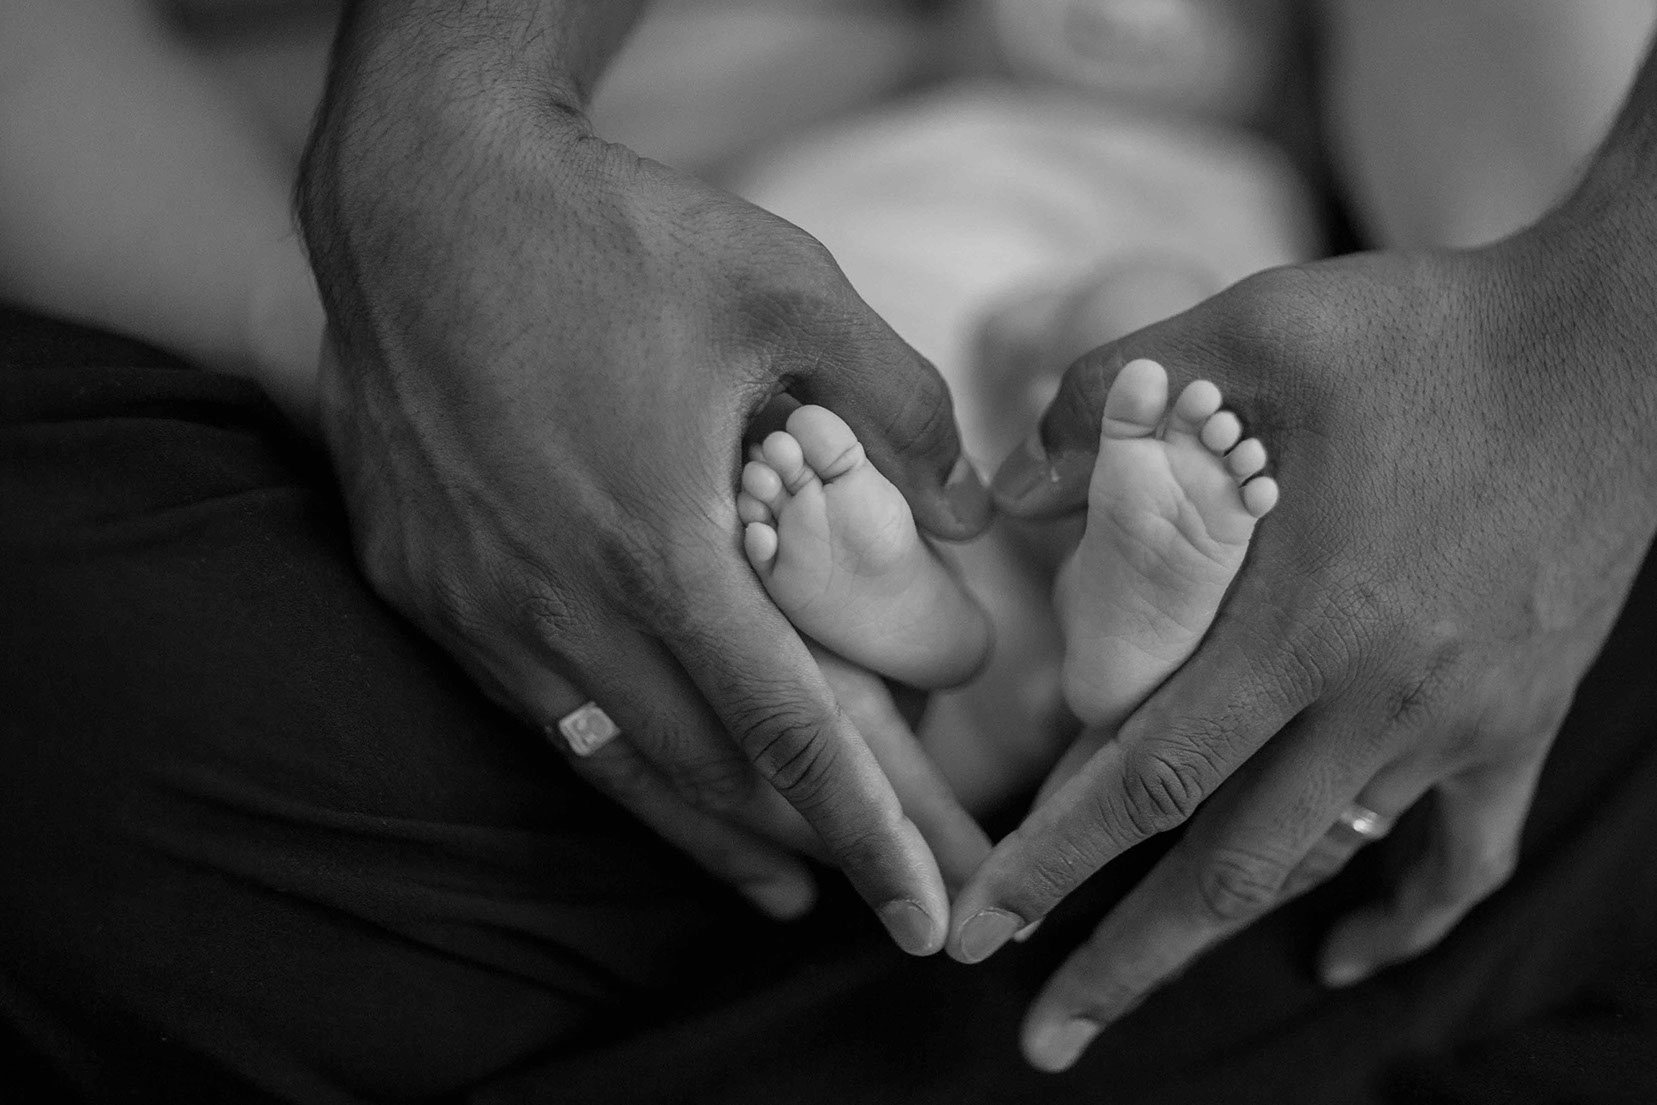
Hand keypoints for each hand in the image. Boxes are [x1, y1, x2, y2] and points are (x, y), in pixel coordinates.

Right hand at [297, 50, 990, 949]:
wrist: (418, 192)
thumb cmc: (609, 234)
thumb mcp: (790, 289)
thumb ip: (903, 402)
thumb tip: (965, 512)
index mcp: (660, 548)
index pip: (786, 735)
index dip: (865, 833)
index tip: (925, 917)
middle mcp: (558, 606)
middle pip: (704, 776)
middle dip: (804, 850)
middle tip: (879, 891)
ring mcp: (476, 608)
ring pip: (610, 765)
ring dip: (705, 832)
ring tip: (779, 886)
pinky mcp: (421, 587)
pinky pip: (534, 712)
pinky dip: (611, 763)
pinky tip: (648, 777)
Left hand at [946, 214, 1656, 1066]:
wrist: (1613, 343)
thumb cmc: (1430, 330)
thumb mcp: (1253, 330)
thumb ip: (1109, 399)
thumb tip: (1008, 484)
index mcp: (1304, 618)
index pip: (1149, 776)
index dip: (1056, 858)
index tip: (985, 925)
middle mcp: (1379, 697)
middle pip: (1227, 866)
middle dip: (1123, 957)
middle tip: (1041, 1032)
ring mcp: (1458, 721)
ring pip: (1324, 865)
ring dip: (1227, 939)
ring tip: (1139, 991)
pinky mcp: (1520, 717)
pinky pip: (1464, 852)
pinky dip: (1403, 917)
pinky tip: (1343, 952)